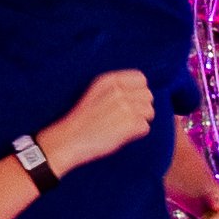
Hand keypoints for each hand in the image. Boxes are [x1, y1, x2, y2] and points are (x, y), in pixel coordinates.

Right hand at [41, 69, 157, 168]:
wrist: (69, 139)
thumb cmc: (82, 119)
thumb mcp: (95, 93)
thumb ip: (116, 88)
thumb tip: (141, 92)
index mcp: (109, 81)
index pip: (141, 79)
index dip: (140, 92)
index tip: (132, 102)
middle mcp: (118, 91)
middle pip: (148, 95)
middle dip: (142, 107)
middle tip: (129, 117)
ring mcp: (125, 106)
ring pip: (149, 111)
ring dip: (141, 120)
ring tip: (125, 127)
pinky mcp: (129, 123)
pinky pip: (145, 127)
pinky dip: (137, 133)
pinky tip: (123, 135)